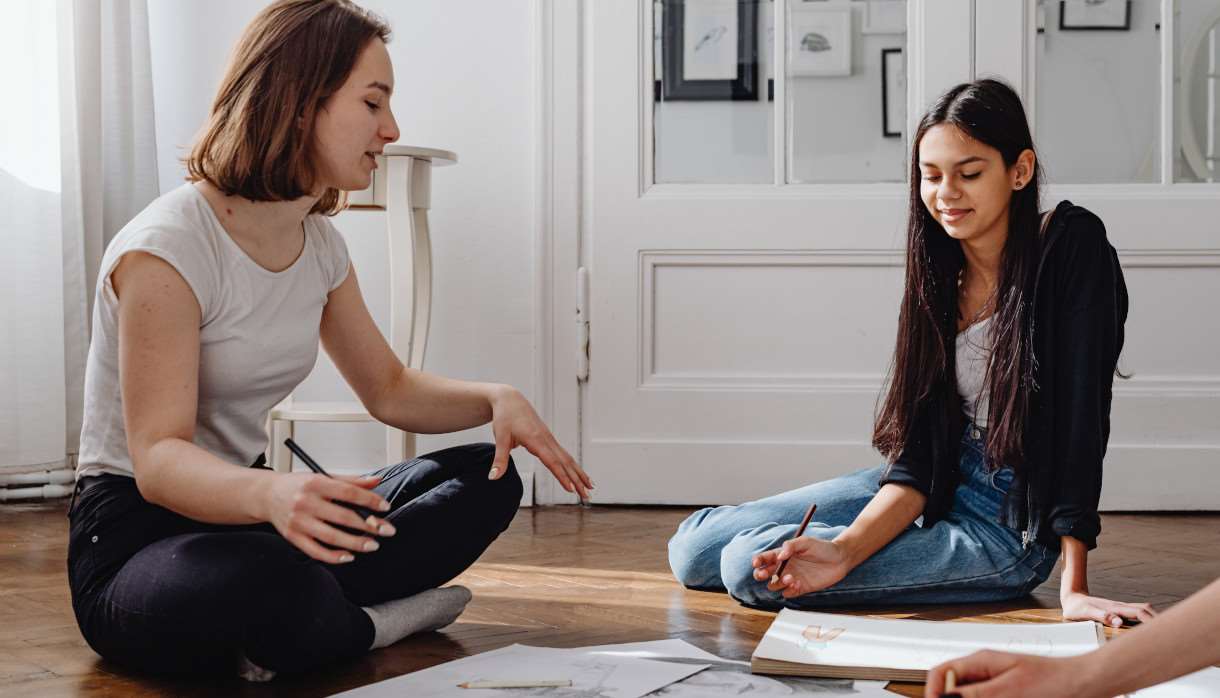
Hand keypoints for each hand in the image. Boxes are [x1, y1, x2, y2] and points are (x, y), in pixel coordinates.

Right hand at [264, 472, 396, 563]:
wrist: (267, 495)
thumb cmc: (298, 486)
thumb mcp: (323, 476)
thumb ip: (351, 480)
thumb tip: (376, 481)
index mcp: (316, 483)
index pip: (349, 492)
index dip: (370, 500)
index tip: (385, 507)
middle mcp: (306, 502)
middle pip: (343, 516)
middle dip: (368, 525)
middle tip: (386, 530)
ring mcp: (298, 522)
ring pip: (331, 536)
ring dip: (355, 543)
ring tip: (372, 545)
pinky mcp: (293, 537)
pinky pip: (316, 551)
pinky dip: (333, 556)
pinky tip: (349, 556)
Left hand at [487, 386, 593, 499]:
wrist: (510, 399)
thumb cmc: (505, 417)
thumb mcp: (500, 438)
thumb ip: (500, 460)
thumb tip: (493, 478)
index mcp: (536, 439)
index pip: (552, 461)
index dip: (562, 476)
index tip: (571, 489)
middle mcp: (547, 439)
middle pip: (565, 462)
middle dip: (577, 480)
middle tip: (587, 496)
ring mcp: (550, 439)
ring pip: (568, 459)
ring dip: (579, 474)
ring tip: (589, 488)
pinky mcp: (549, 439)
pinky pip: (564, 455)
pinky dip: (573, 466)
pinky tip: (578, 474)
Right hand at [751, 536, 852, 597]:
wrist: (840, 559)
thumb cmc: (822, 548)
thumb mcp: (806, 542)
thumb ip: (790, 546)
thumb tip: (779, 556)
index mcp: (782, 554)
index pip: (764, 558)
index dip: (758, 561)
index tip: (757, 563)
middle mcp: (784, 567)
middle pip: (764, 574)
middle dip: (760, 574)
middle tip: (764, 574)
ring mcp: (791, 578)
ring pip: (774, 585)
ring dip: (778, 583)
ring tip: (790, 577)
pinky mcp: (800, 588)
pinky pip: (787, 593)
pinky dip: (789, 590)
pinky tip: (798, 583)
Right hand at [924, 650, 1094, 697]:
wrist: (1087, 685)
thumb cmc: (1055, 682)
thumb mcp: (1010, 690)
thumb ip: (975, 694)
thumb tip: (943, 696)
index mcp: (980, 661)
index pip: (940, 674)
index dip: (933, 692)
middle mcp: (984, 672)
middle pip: (953, 689)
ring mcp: (995, 685)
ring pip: (970, 696)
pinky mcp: (1007, 696)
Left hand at [1061, 590, 1156, 627]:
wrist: (1072, 599)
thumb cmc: (1077, 607)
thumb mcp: (1085, 612)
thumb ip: (1102, 616)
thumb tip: (1118, 622)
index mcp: (1115, 608)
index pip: (1140, 612)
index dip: (1152, 619)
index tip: (1164, 628)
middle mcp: (1120, 607)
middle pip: (1146, 610)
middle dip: (1159, 618)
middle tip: (1171, 631)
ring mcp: (1120, 609)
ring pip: (1142, 611)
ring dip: (1153, 618)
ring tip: (1165, 631)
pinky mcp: (1118, 612)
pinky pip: (1136, 614)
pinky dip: (1146, 619)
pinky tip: (1149, 628)